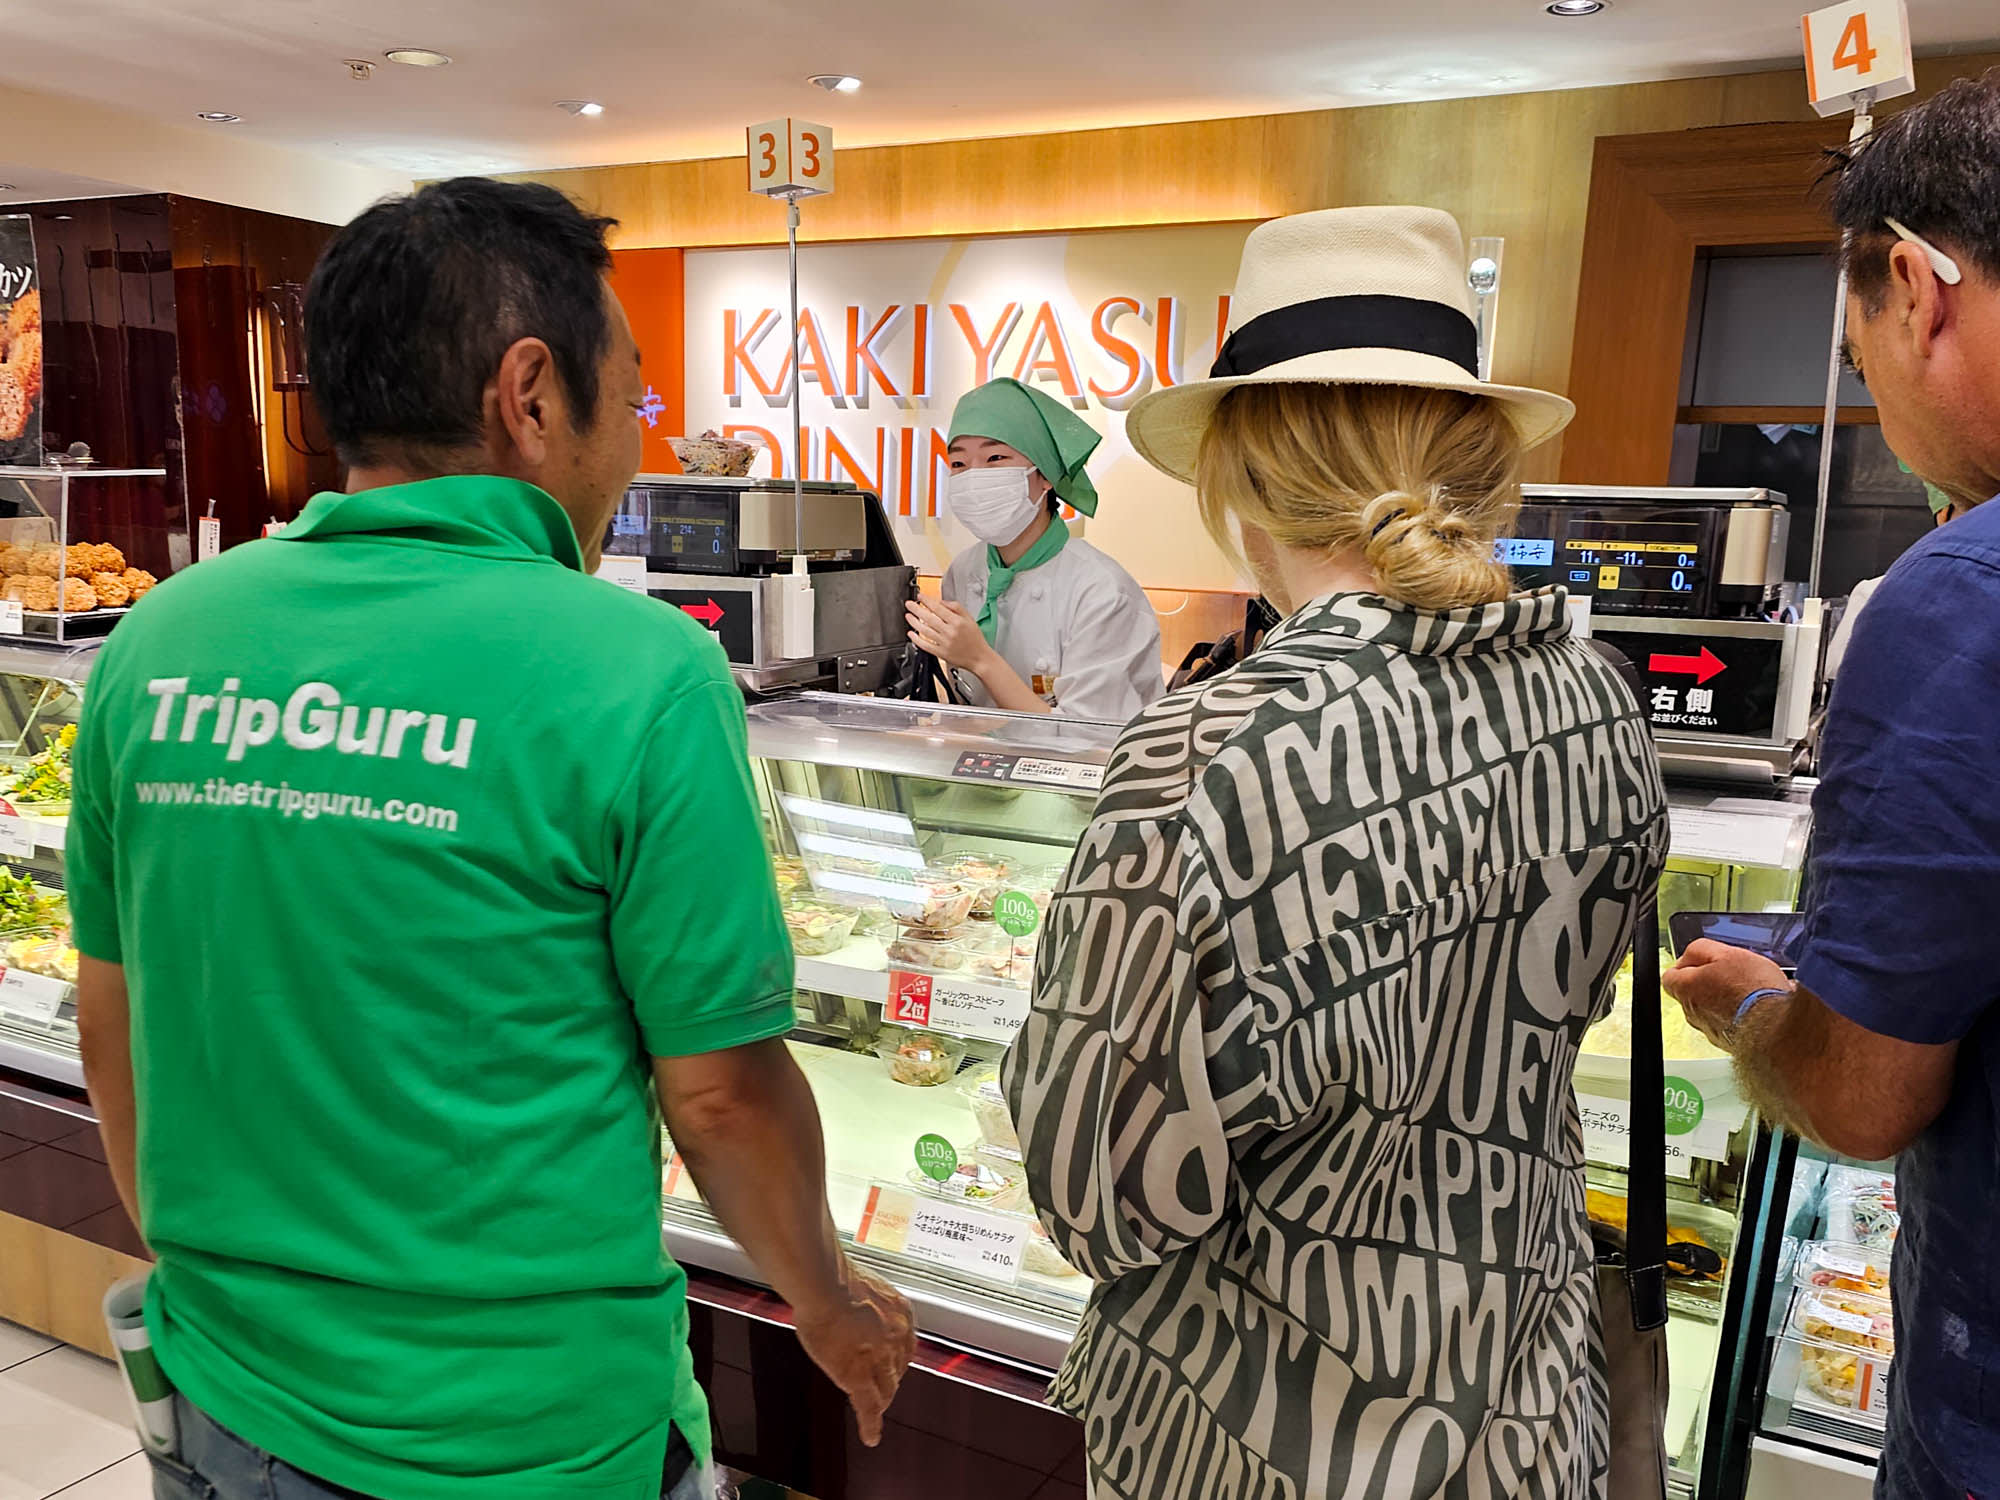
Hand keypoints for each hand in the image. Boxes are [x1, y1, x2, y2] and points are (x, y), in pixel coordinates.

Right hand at [792, 1263, 916, 1445]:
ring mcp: (879, 1359)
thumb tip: (853, 1302)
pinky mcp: (859, 1376)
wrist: (825, 1285)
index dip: (895, 1359)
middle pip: (896, 1369)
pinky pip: (868, 1406)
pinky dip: (870, 1423)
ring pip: (885, 1389)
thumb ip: (866, 1303)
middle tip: (881, 1391)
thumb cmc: (834, 1278)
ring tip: (875, 1414)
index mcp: (901, 1312)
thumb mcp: (863, 1286)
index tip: (889, 1365)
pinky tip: (871, 1436)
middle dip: (889, 1380)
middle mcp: (897, 1337)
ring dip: (881, 1401)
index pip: (903, 1345)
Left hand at [906, 597, 989, 672]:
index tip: (920, 597)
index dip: (927, 601)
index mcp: (957, 622)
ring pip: (925, 631)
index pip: (938, 608)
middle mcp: (950, 632)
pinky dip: (916, 639)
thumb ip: (956, 608)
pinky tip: (911, 634)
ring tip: (908, 616)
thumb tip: (941, 602)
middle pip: (929, 618)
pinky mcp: (941, 653)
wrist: (979, 658)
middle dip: (916, 609)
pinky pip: (925, 645)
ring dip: (914, 622)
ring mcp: (945, 643)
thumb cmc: (975, 639)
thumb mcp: (969, 618)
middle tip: (909, 604)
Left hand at [1662, 940, 1789, 1045]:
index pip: (1671, 977)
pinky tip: (1764, 1008)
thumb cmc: (1753, 992)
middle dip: (1712, 982)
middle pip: (1694, 993)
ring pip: (1716, 1009)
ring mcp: (1713, 1031)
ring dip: (1732, 999)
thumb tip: (1689, 956)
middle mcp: (1694, 1014)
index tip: (1702, 962)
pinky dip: (1746, 1016)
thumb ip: (1700, 951)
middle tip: (1734, 974)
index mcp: (1687, 989)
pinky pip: (1735, 1024)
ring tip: (1755, 992)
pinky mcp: (1732, 1044)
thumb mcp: (1726, 954)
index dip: (1686, 966)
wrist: (1777, 1030)